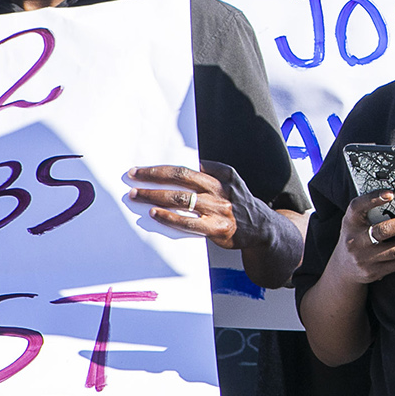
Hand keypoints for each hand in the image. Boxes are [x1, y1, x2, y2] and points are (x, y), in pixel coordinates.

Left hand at [129, 164, 258, 249]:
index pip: (186, 167)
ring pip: (180, 198)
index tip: (142, 170)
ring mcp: (220, 208)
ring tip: (135, 195)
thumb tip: (171, 173)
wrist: (262, 228)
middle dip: (153, 176)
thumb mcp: (229, 183)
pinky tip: (154, 214)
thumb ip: (206, 177)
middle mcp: (221, 188)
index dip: (161, 168)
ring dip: (154, 195)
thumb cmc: (237, 204)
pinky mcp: (217, 228)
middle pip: (180, 177)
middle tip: (132, 176)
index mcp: (223, 173)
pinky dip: (168, 217)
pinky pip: (188, 221)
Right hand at [329, 191, 394, 284]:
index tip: (391, 193)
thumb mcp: (359, 223)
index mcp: (350, 222)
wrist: (343, 269)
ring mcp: (363, 258)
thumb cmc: (359, 236)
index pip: (358, 206)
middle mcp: (355, 240)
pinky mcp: (372, 272)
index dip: (372, 199)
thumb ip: (376, 213)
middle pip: (384, 230)